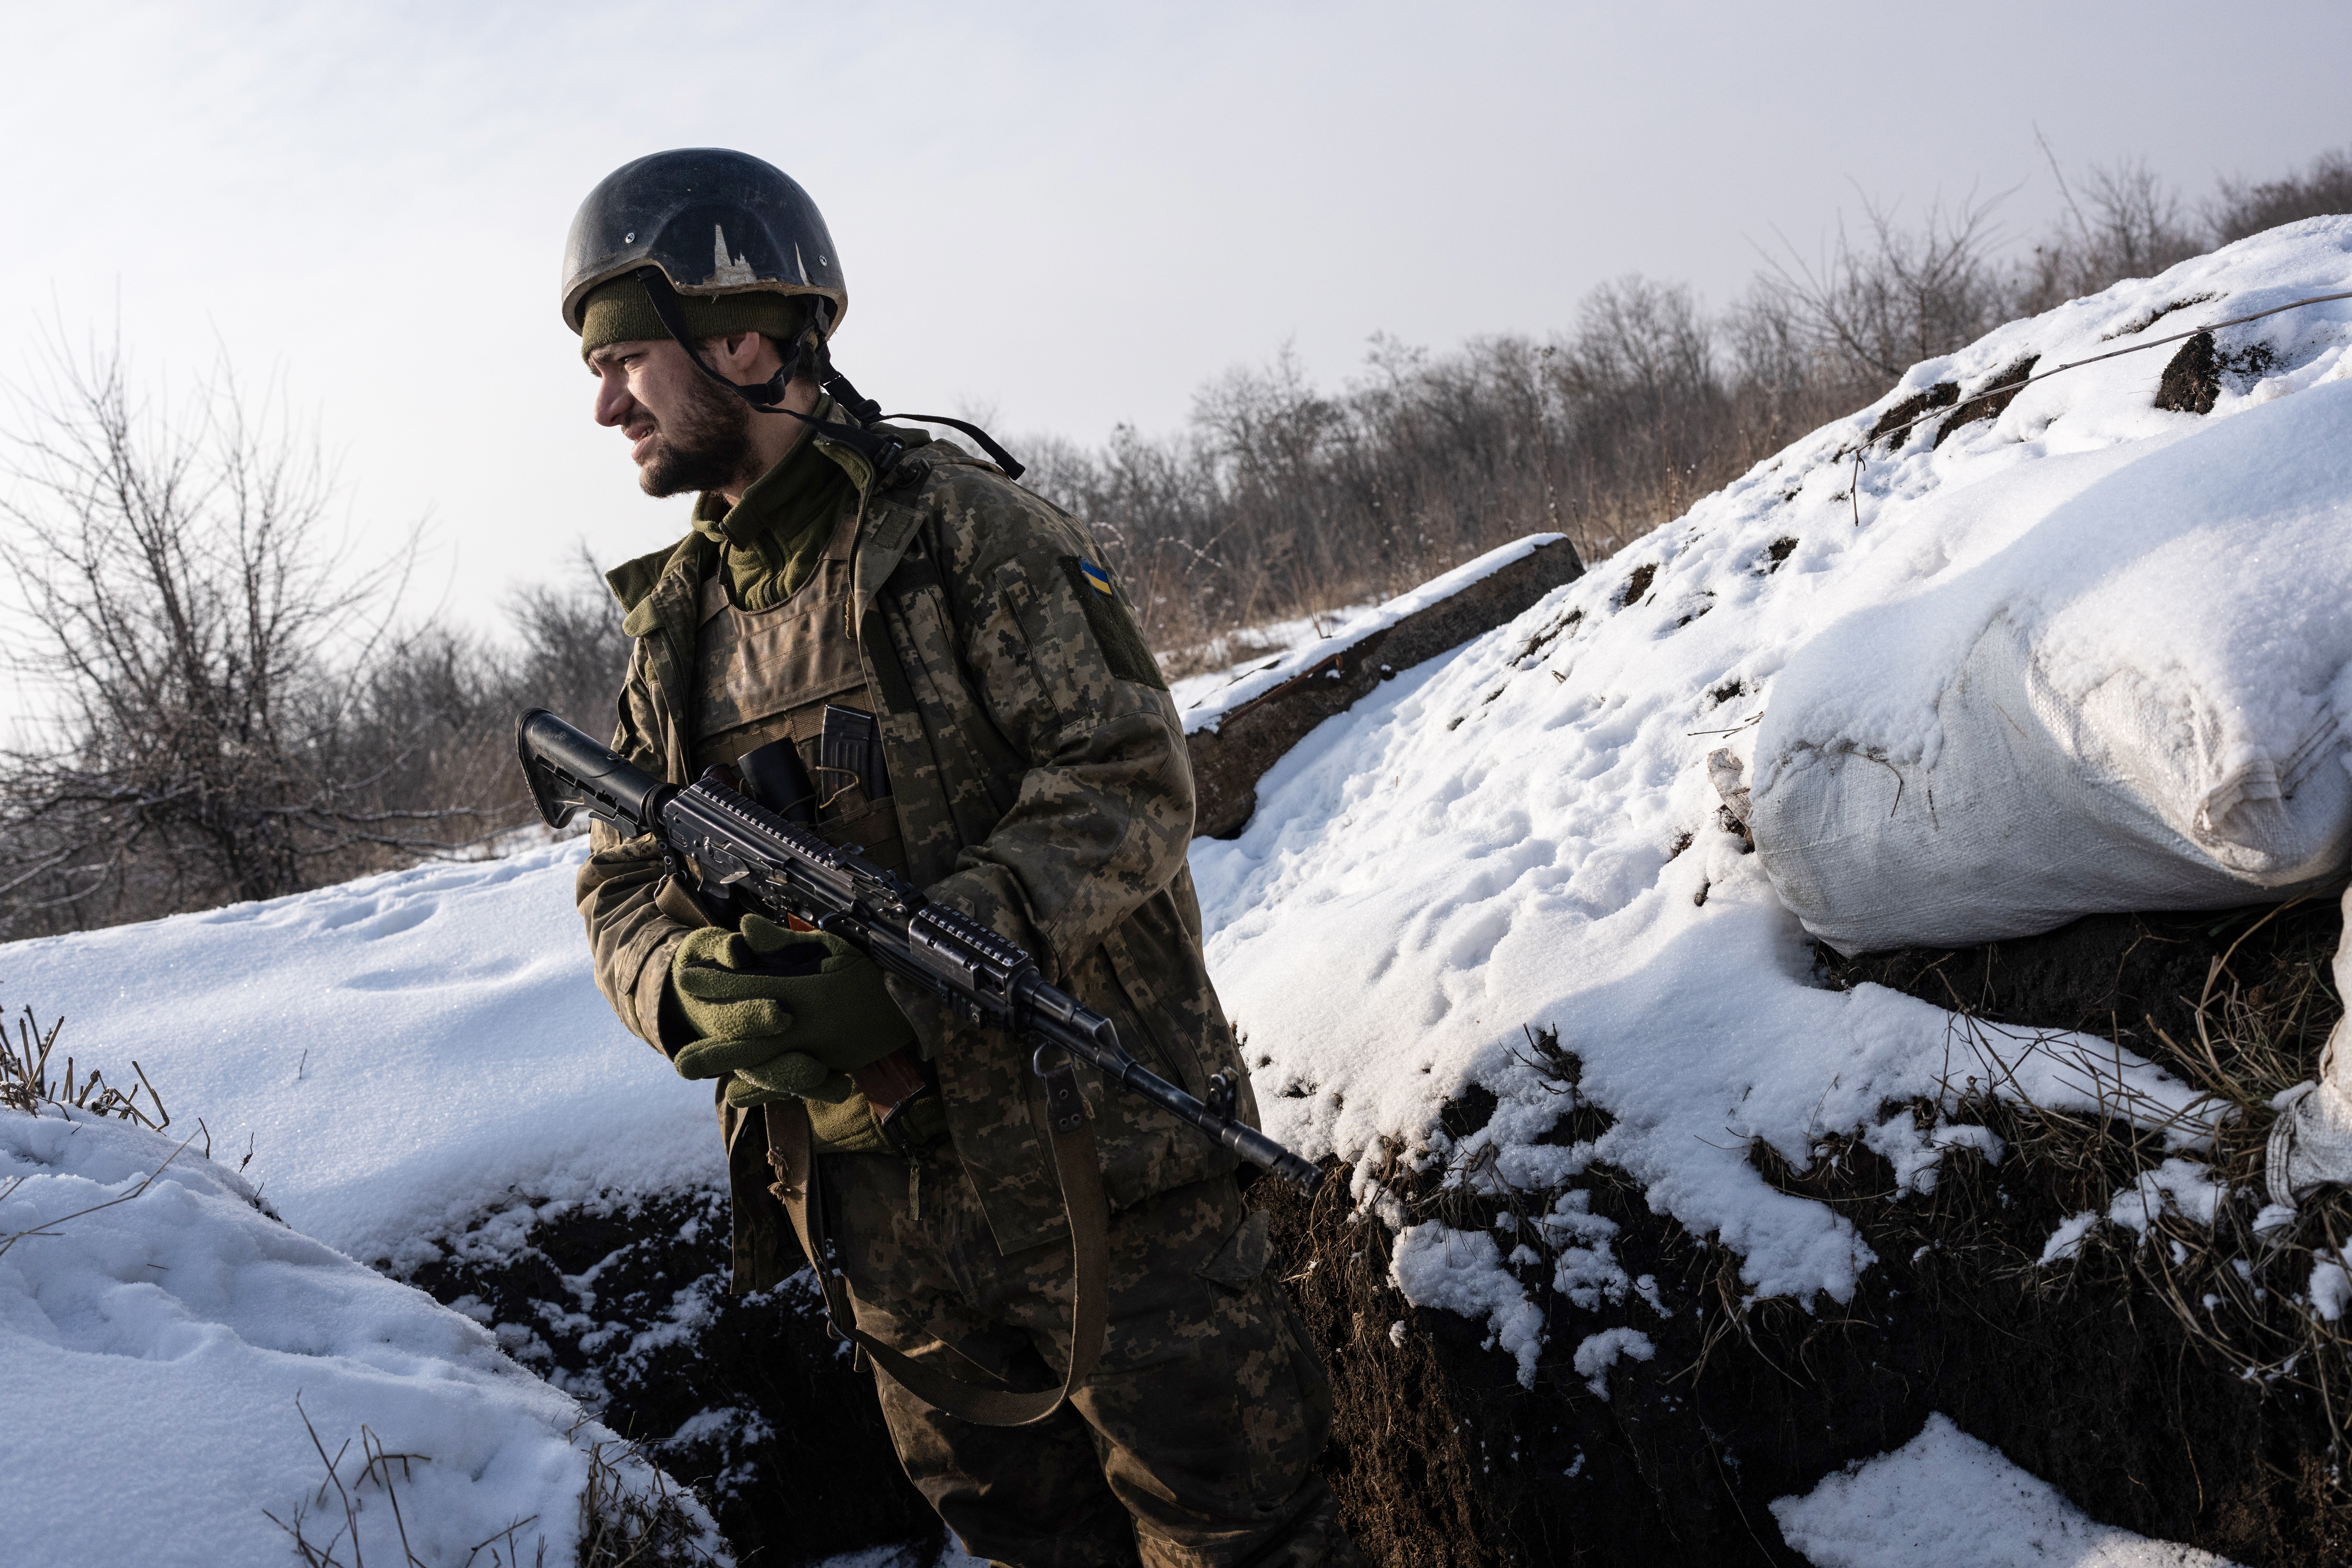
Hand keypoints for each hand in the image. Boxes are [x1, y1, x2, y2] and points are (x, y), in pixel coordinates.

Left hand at [669, 915, 917, 1094]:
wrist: (916, 1006)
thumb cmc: (873, 970)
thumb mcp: (833, 947)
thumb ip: (785, 944)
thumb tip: (743, 931)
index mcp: (809, 993)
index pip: (752, 988)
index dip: (716, 983)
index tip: (686, 978)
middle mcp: (810, 1029)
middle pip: (752, 1041)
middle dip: (714, 1047)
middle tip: (677, 1059)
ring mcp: (821, 1054)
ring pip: (766, 1066)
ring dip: (730, 1070)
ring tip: (694, 1072)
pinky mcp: (830, 1069)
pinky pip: (789, 1084)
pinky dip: (762, 1091)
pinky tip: (733, 1096)